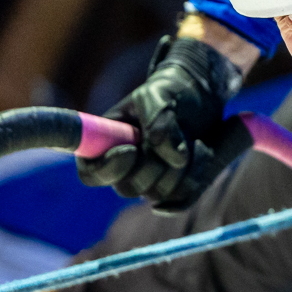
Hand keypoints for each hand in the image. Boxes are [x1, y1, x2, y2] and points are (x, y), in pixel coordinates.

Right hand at [77, 35, 241, 211]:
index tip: (131, 149)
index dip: (107, 168)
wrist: (198, 99)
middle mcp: (124, 171)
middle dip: (153, 163)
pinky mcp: (175, 191)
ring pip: (159, 193)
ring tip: (190, 136)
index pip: (90, 174)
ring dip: (179, 166)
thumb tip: (175, 157)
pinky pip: (184, 198)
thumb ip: (158, 119)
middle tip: (171, 137)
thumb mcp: (159, 94)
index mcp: (105, 146)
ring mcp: (149, 184)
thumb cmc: (168, 93)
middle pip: (128, 188)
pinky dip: (197, 173)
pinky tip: (201, 150)